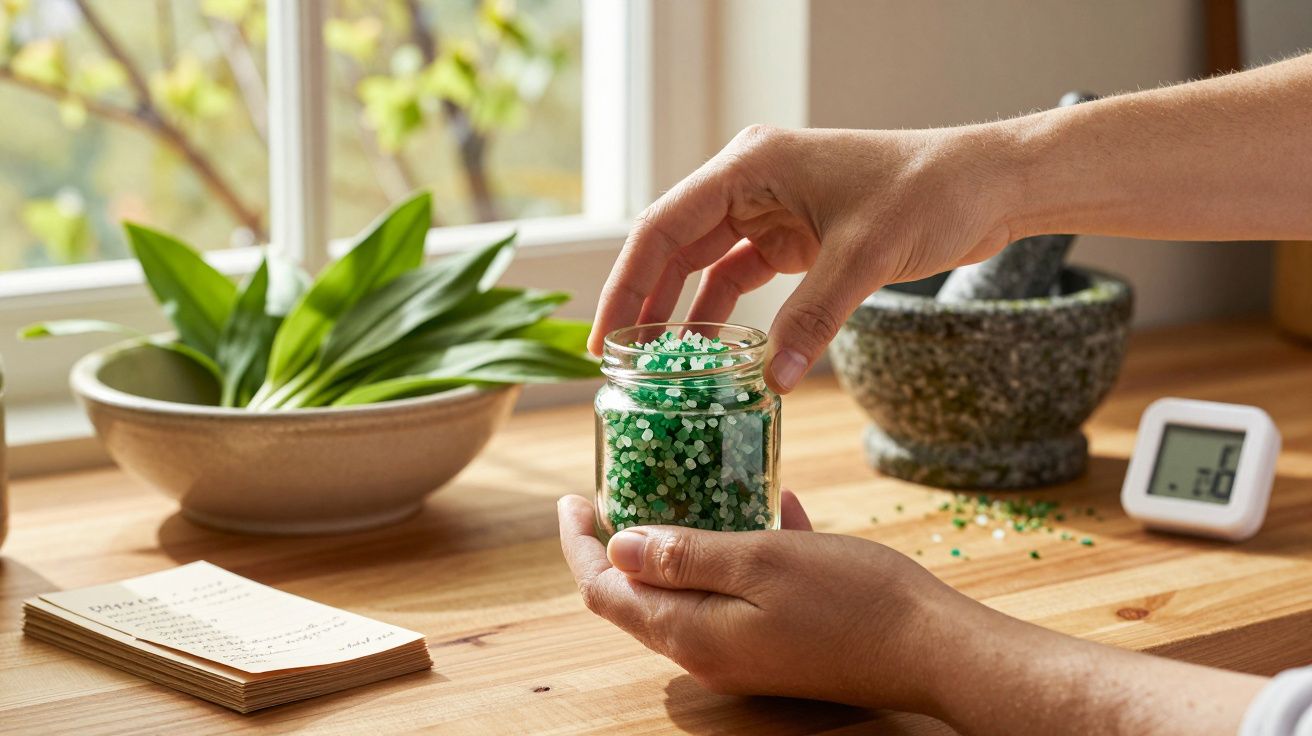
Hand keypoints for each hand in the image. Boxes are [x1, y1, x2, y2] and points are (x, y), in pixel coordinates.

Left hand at [556, 490, 972, 711]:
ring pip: (691, 591)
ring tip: (693, 485)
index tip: (572, 499)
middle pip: (639, 597)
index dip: (581, 545)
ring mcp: (744, 653)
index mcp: (692, 633)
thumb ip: (684, 555)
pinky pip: (741, 593)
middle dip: (624, 542)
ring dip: (685, 542)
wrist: (934, 649)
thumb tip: (617, 545)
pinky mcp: (778, 645)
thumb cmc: (851, 599)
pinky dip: (741, 552)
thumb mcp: (760, 562)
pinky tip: (775, 506)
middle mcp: (708, 652)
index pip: (605, 591)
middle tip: (627, 484)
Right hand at [588, 124, 1018, 392]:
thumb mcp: (864, 255)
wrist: (987, 184)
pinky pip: (741, 276)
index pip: (663, 226)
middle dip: (645, 302)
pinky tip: (713, 352)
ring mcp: (772, 208)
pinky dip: (725, 313)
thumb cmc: (929, 192)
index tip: (604, 337)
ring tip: (657, 365)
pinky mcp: (796, 235)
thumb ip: (812, 318)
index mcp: (750, 165)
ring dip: (681, 311)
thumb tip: (769, 382)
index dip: (626, 283)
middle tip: (619, 362)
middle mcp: (751, 182)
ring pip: (704, 263)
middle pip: (673, 246)